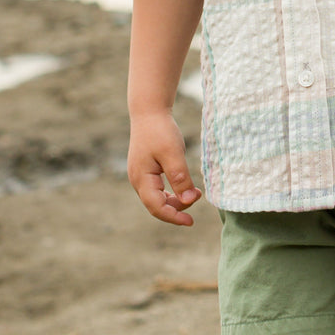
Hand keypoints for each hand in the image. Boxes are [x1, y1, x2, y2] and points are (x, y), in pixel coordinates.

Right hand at [127, 110, 202, 226]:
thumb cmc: (160, 130)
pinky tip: (183, 188)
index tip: (191, 222)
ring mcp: (140, 175)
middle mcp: (137, 180)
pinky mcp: (145, 170)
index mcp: (141, 178)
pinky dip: (171, 192)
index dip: (174, 217)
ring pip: (157, 198)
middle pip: (156, 205)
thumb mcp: (173, 154)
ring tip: (194, 192)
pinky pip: (157, 189)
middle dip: (177, 209)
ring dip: (175, 200)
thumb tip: (188, 200)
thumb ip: (180, 178)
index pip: (157, 207)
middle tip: (197, 197)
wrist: (149, 111)